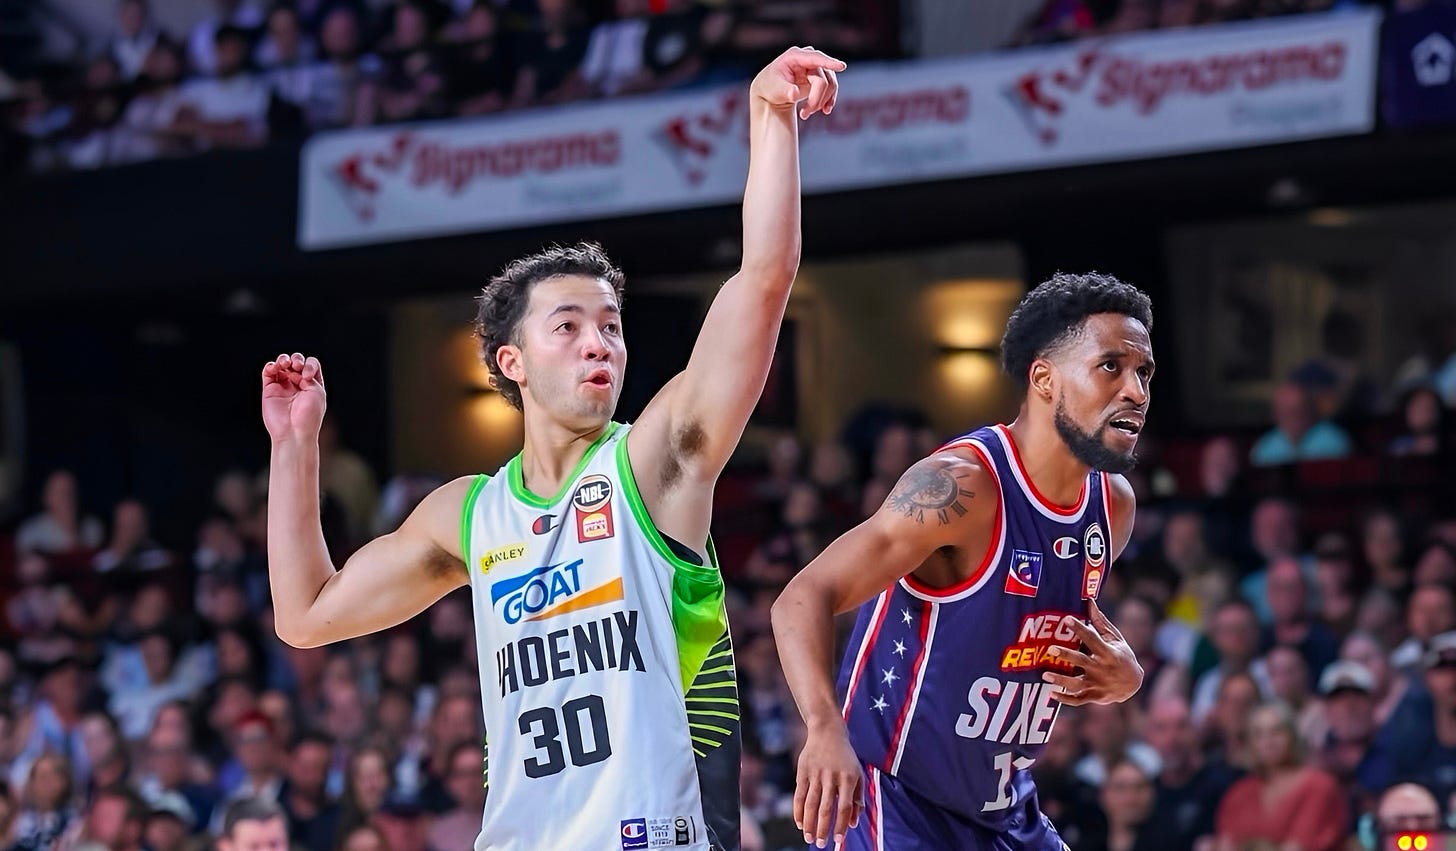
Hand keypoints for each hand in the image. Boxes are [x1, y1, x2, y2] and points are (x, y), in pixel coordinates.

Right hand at [261, 353, 326, 443]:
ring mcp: (283, 386)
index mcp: (312, 385)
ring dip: (284, 359)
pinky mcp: (270, 390)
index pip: (311, 365)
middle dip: (297, 359)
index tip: (307, 376)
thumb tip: (295, 368)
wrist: (294, 432)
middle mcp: (298, 384)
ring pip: (282, 364)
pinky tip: (275, 367)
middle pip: (296, 362)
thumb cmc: (309, 415)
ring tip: (285, 364)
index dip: (309, 365)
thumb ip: (308, 375)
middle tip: (297, 367)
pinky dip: (271, 366)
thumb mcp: (317, 392)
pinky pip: (268, 372)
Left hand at [750, 46, 845, 119]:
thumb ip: (785, 90)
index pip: (815, 58)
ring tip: (805, 114)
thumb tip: (794, 93)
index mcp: (795, 56)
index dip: (828, 62)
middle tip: (804, 115)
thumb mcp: (774, 88)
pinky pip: (832, 88)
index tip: (842, 66)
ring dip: (821, 102)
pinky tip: (825, 111)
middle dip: (816, 99)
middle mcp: (808, 59)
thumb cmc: (771, 86)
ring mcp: (817, 67)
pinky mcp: (822, 76)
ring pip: (830, 84)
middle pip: (822, 79)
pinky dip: (829, 100)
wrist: (772, 91)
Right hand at [793, 722, 862, 848]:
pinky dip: (798, 811)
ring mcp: (816, 774)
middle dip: (823, 829)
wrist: (827, 732)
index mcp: (848, 778)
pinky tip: (800, 823)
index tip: (839, 840)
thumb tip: (853, 824)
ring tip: (809, 838)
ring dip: (809, 823)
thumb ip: (858, 799)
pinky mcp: (803, 772)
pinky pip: (799, 795)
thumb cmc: (846, 758)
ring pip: (811, 804)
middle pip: (826, 808)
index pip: (844, 807)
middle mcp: (832, 776)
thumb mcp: (858, 774)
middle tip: (821, 844)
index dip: (841, 825)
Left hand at [1041, 598, 1143, 704]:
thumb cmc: (1122, 656)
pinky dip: (1065, 699)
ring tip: (1045, 674)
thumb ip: (1100, 622)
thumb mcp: (1115, 639)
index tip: (1067, 619)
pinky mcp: (1094, 696)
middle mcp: (1102, 669)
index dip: (1080, 629)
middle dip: (1066, 656)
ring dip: (1061, 680)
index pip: (1092, 639)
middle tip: (1050, 649)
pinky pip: (1078, 700)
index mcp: (1108, 653)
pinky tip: (1051, 693)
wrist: (1134, 684)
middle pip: (1082, 662)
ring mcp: (1097, 685)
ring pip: (1077, 684)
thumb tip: (1089, 601)